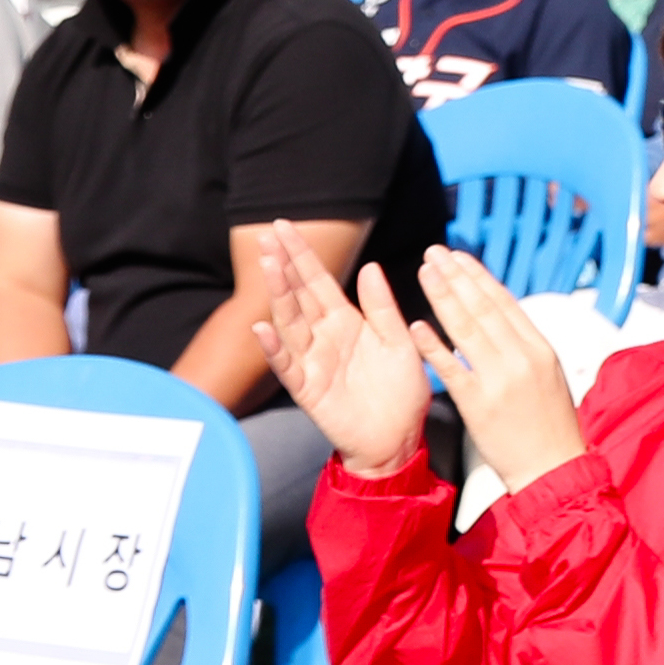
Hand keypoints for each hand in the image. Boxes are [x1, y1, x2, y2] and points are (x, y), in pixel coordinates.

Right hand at [253, 223, 430, 478]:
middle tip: (267, 235)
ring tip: (267, 266)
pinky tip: (263, 327)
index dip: (303, 256)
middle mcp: (324, 337)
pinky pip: (289, 366)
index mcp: (347, 322)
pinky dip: (275, 348)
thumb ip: (382, 307)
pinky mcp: (309, 390)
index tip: (285, 226)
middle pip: (299, 296)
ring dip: (279, 295)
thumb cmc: (400, 390)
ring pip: (290, 323)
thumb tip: (369, 267)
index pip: (319, 282)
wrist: (399, 438)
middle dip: (284, 266)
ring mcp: (313, 362)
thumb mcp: (399, 341)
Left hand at [410, 245, 585, 492]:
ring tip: (424, 275)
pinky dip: (433, 345)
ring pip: (466, 329)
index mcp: (539, 348)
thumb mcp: (548, 374)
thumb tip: (497, 318)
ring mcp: (499, 379)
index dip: (478, 276)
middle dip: (456, 277)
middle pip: (483, 308)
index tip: (459, 257)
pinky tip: (417, 325)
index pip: (504, 301)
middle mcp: (521, 358)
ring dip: (442, 297)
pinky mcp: (479, 403)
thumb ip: (522, 345)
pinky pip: (451, 368)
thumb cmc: (550, 424)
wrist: (552, 466)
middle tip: (434, 254)